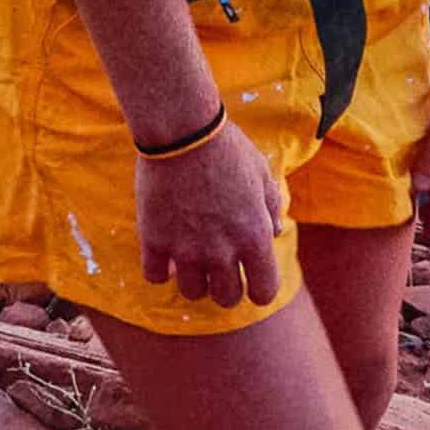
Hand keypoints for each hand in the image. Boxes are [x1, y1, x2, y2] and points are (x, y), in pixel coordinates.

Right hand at [137, 121, 286, 308]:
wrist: (183, 130)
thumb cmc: (228, 148)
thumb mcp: (262, 173)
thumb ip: (271, 207)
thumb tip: (275, 231)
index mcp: (254, 237)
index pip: (264, 291)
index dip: (259, 288)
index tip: (251, 278)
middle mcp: (222, 251)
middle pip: (226, 298)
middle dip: (226, 287)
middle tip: (219, 266)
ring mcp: (186, 249)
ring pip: (192, 292)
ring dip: (195, 279)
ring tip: (192, 257)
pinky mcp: (154, 241)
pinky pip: (155, 276)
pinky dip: (160, 269)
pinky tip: (165, 251)